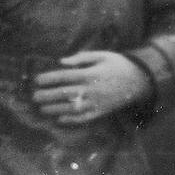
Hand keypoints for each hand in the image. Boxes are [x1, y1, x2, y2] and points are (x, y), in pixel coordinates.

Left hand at [34, 50, 151, 126]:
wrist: (140, 81)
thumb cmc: (119, 65)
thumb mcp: (103, 55)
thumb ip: (82, 57)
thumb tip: (62, 61)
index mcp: (90, 74)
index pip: (65, 76)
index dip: (49, 78)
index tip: (37, 80)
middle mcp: (91, 90)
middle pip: (65, 93)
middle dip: (48, 95)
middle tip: (34, 97)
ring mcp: (96, 103)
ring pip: (71, 108)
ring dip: (55, 109)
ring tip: (42, 108)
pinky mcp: (101, 112)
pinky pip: (83, 118)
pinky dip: (71, 120)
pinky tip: (59, 118)